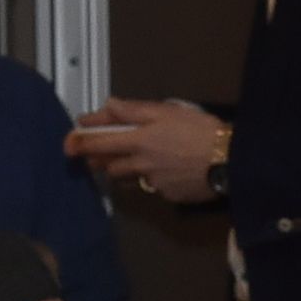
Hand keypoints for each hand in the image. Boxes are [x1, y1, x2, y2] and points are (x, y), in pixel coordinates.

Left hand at [64, 99, 227, 203]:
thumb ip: (134, 110)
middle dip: (100, 159)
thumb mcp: (167, 111)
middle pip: (109, 166)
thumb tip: (109, 104)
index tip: (70, 139)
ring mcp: (153, 183)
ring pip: (129, 178)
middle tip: (96, 153)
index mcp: (139, 141)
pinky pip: (152, 187)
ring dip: (123, 169)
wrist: (229, 161)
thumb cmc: (200, 130)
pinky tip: (167, 168)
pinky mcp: (168, 195)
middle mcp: (141, 165)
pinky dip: (153, 178)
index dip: (81, 141)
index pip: (99, 142)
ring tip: (134, 158)